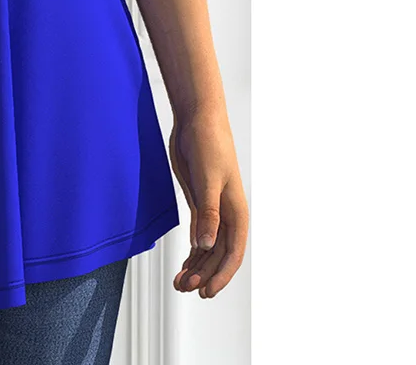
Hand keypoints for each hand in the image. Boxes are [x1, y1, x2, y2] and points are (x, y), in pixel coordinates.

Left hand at [168, 108, 247, 297]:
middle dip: (204, 274)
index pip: (231, 252)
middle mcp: (226, 215)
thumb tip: (205, 245)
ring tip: (180, 283)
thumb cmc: (209, 145)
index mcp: (235, 212)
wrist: (198, 121)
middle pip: (217, 254)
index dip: (220, 275)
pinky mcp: (199, 201)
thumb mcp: (208, 180)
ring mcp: (212, 209)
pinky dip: (193, 250)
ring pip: (207, 247)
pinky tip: (186, 263)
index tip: (206, 292)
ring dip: (196, 266)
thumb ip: (208, 213)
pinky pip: (199, 233)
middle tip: (184, 288)